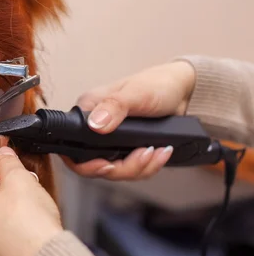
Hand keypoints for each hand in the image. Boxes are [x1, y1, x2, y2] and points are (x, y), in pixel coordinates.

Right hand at [66, 60, 196, 179]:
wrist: (183, 93)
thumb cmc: (157, 85)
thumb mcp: (136, 93)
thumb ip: (114, 106)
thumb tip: (95, 123)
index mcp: (88, 110)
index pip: (72, 145)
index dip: (86, 163)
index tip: (108, 164)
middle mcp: (94, 128)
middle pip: (93, 165)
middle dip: (122, 168)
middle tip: (143, 155)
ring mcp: (110, 141)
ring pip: (114, 171)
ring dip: (138, 167)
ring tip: (157, 151)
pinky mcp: (124, 149)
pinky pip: (129, 170)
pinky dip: (147, 167)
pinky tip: (159, 153)